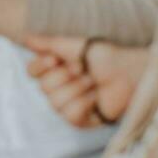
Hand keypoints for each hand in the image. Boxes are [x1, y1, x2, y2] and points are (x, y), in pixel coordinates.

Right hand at [23, 35, 148, 127]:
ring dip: (77, 89)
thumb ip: (48, 43)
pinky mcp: (82, 120)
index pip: (32, 71)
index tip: (56, 59)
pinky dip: (84, 103)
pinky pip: (71, 115)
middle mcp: (60, 86)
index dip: (41, 66)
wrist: (131, 71)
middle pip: (44, 87)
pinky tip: (96, 98)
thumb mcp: (74, 45)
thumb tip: (26, 38)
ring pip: (56, 103)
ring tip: (93, 82)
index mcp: (56, 68)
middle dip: (66, 76)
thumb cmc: (106, 55)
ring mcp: (70, 104)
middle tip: (84, 69)